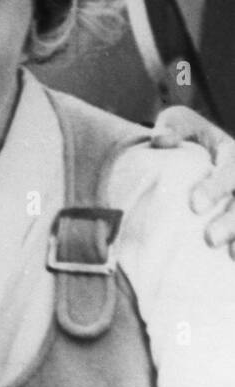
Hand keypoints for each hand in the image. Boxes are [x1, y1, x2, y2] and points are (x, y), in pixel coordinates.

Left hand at [151, 105, 234, 255]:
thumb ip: (172, 127)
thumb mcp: (180, 122)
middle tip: (210, 239)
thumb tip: (160, 140)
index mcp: (234, 153)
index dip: (217, 187)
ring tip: (232, 256)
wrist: (198, 154)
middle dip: (233, 220)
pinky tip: (233, 263)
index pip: (232, 169)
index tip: (195, 205)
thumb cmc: (187, 137)